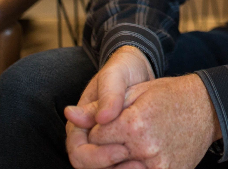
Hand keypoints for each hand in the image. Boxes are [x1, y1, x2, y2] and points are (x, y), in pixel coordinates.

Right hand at [65, 46, 154, 168]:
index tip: (122, 149)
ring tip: (145, 165)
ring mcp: (104, 143)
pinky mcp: (120, 146)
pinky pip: (120, 164)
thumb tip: (101, 119)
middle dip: (113, 168)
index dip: (98, 157)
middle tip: (139, 164)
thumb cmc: (123, 69)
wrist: (138, 67)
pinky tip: (149, 162)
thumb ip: (109, 95)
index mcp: (79, 123)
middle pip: (91, 167)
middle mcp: (88, 137)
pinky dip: (131, 165)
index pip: (79, 153)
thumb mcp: (116, 76)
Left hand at [87, 74, 221, 168]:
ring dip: (116, 162)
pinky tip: (137, 157)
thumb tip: (69, 114)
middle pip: (103, 158)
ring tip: (128, 146)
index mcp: (135, 123)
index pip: (96, 135)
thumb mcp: (138, 91)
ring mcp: (157, 166)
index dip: (98, 127)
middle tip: (118, 136)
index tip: (108, 122)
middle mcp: (145, 148)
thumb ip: (102, 105)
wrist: (208, 108)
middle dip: (104, 147)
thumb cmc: (171, 95)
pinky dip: (133, 167)